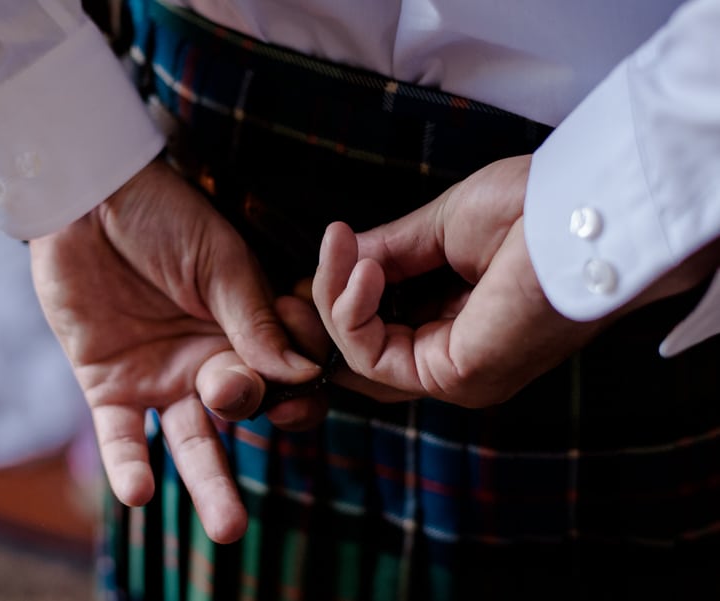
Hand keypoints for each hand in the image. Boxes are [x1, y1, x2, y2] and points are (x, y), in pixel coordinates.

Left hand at [29, 160, 320, 542]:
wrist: (86, 197)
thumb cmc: (163, 214)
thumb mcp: (220, 260)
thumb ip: (255, 318)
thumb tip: (304, 374)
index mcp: (249, 327)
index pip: (288, 375)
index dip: (299, 386)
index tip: (301, 379)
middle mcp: (211, 360)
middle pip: (246, 414)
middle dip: (252, 420)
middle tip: (233, 391)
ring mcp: (162, 377)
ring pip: (192, 442)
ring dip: (210, 484)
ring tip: (230, 527)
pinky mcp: (110, 386)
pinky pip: (121, 437)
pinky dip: (129, 464)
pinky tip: (139, 492)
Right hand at [312, 155, 604, 407]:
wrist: (582, 210)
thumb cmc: (533, 209)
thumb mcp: (441, 227)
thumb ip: (389, 251)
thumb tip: (342, 257)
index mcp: (463, 323)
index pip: (382, 326)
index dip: (344, 293)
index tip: (330, 246)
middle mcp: (459, 357)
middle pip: (364, 347)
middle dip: (328, 301)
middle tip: (322, 252)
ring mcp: (459, 373)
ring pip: (361, 356)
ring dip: (336, 298)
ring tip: (341, 249)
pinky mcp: (457, 377)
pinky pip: (374, 358)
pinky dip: (352, 314)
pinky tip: (362, 272)